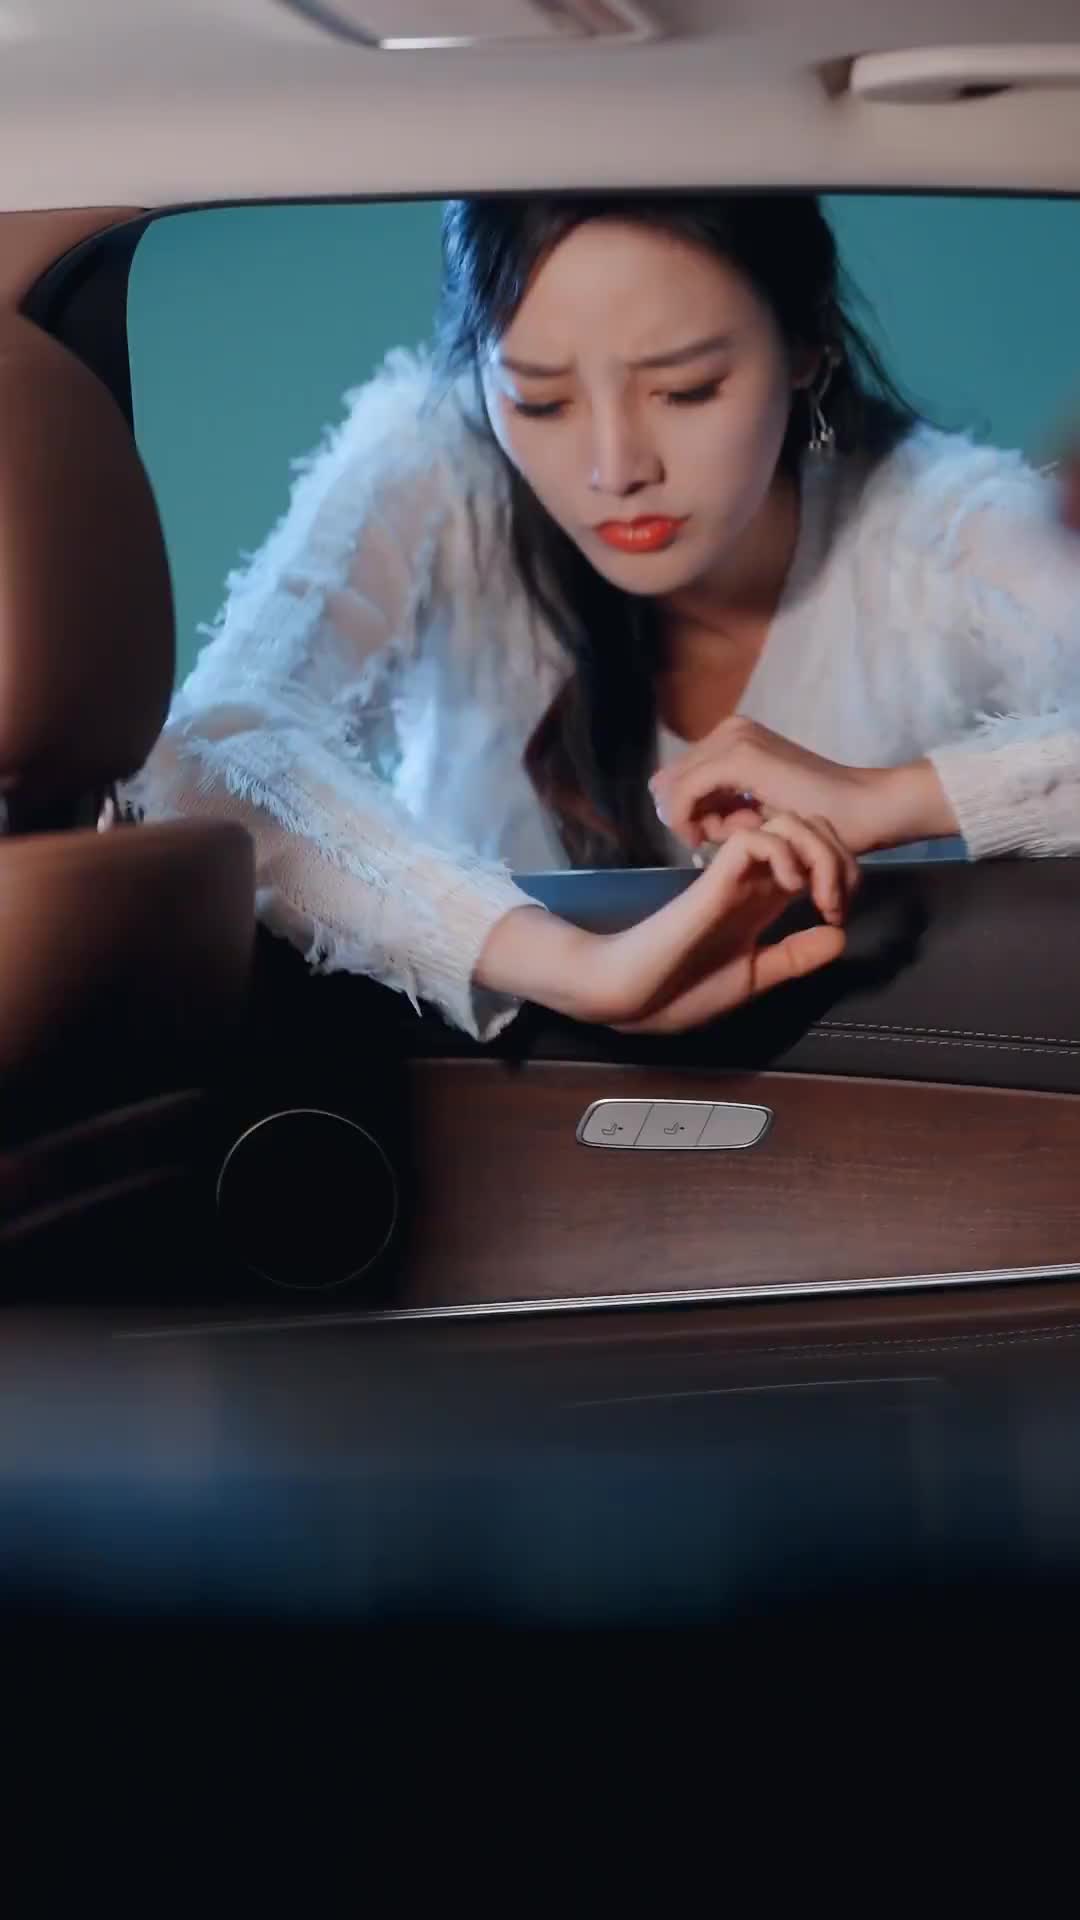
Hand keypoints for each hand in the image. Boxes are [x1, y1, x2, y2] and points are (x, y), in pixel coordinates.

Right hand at [475, 813, 857, 1035]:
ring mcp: (733, 875)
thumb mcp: (754, 977)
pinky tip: (791, 886)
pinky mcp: (714, 878)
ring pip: (786, 822)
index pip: (812, 858)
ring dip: (816, 849)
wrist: (630, 995)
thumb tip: (840, 935)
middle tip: (838, 897)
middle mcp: (752, 879)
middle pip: (807, 829)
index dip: (839, 872)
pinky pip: (755, 839)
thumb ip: (794, 957)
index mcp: (762, 900)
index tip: (840, 912)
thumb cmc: (680, 992)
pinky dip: (783, 853)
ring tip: (818, 892)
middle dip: (837, 854)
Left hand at [648, 716, 956, 856]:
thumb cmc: (819, 815)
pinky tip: (718, 839)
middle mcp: (729, 728)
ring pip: (674, 788)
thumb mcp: (755, 808)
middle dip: (688, 815)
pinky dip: (690, 821)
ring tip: (742, 831)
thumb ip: (718, 805)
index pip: (676, 776)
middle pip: (669, 781)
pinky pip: (684, 794)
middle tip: (730, 834)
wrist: (863, 808)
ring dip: (697, 819)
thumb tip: (675, 807)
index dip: (684, 812)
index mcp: (733, 737)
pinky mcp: (738, 757)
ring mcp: (733, 738)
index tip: (710, 836)